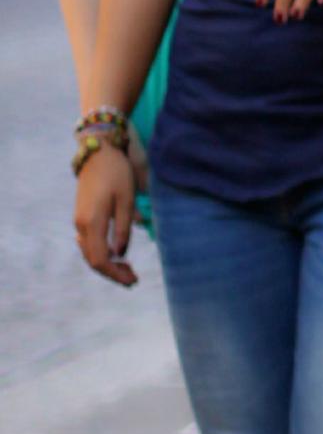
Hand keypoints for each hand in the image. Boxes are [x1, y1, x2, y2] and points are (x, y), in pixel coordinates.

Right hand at [73, 144, 138, 287]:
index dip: (116, 274)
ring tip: (128, 269)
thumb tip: (120, 254)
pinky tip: (117, 254)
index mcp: (92, 222)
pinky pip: (89, 243)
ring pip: (90, 253)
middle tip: (133, 279)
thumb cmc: (116, 173)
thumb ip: (123, 228)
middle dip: (113, 273)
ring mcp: (79, 221)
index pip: (100, 260)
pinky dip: (102, 253)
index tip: (132, 281)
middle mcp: (81, 225)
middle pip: (93, 260)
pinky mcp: (81, 216)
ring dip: (108, 264)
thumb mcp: (126, 200)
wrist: (97, 153)